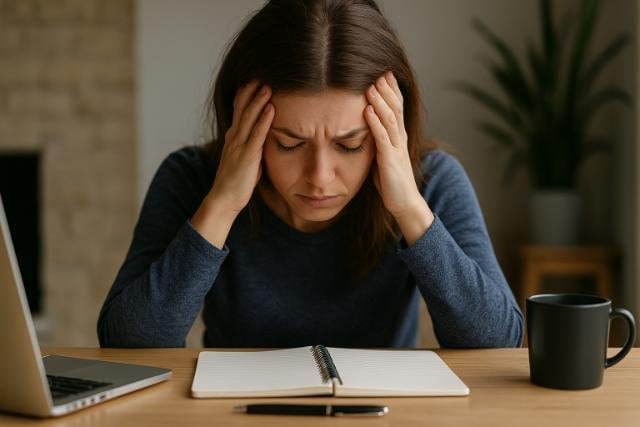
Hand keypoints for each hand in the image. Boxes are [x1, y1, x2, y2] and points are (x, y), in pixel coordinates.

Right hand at [210, 80, 274, 213]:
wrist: (224, 198)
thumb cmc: (237, 181)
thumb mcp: (245, 158)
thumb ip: (253, 145)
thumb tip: (264, 137)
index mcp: (234, 136)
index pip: (239, 109)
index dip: (246, 94)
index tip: (255, 80)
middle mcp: (234, 137)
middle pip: (243, 108)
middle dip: (252, 90)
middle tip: (262, 74)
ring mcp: (239, 145)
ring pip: (249, 117)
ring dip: (259, 100)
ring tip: (268, 85)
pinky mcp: (247, 155)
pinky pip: (257, 134)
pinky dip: (264, 120)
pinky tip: (271, 108)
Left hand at [364, 71, 433, 243]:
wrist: (404, 203)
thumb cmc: (391, 181)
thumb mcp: (383, 155)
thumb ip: (378, 140)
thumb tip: (365, 126)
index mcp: (398, 137)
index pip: (397, 108)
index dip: (391, 90)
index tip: (384, 73)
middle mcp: (400, 139)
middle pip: (396, 108)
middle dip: (388, 89)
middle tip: (380, 70)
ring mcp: (396, 148)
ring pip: (390, 119)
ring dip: (380, 101)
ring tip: (372, 85)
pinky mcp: (390, 160)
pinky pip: (382, 138)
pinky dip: (374, 123)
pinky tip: (367, 111)